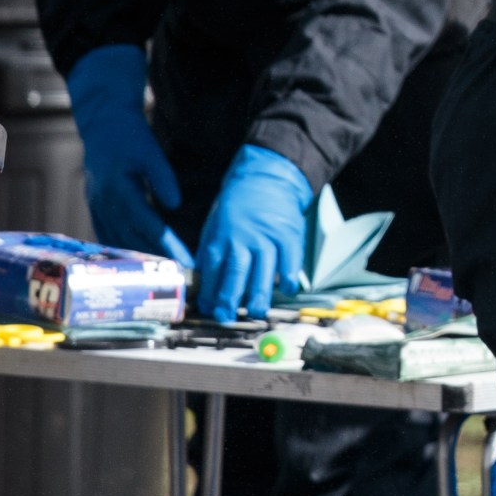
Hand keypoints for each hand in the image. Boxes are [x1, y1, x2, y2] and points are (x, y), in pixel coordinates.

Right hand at [67, 44, 190, 265]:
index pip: (149, 226)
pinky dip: (122, 248)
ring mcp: (98, 206)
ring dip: (138, 259)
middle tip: (178, 277)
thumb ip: (163, 178)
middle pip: (133, 239)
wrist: (102, 123)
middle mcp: (105, 203)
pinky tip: (133, 261)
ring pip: (119, 239)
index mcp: (120, 191)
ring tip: (160, 276)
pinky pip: (108, 233)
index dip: (168, 246)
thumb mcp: (150, 152)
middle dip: (156, 260)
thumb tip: (175, 204)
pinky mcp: (97, 205)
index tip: (185, 262)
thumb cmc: (129, 136)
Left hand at [193, 145, 312, 320]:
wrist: (267, 178)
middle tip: (227, 317)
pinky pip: (290, 262)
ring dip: (259, 296)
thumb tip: (205, 280)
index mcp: (221, 236)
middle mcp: (243, 238)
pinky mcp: (290, 236)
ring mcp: (268, 237)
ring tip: (255, 312)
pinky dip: (289, 278)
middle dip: (230, 299)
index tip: (209, 308)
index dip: (210, 292)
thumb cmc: (238, 204)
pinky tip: (286, 289)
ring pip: (263, 272)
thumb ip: (211, 251)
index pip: (212, 270)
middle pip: (236, 273)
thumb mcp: (215, 223)